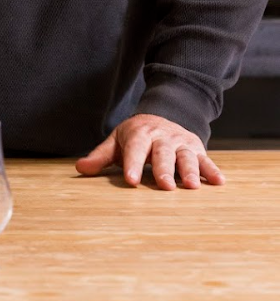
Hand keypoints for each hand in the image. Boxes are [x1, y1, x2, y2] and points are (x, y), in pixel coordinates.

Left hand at [75, 113, 225, 190]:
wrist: (162, 114)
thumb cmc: (135, 137)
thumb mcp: (117, 141)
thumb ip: (100, 156)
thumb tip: (80, 169)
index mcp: (140, 134)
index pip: (135, 149)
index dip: (132, 164)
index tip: (129, 180)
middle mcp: (162, 137)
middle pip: (163, 154)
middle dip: (163, 169)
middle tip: (164, 186)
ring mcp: (181, 142)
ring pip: (186, 157)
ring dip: (190, 171)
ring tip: (191, 186)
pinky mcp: (197, 149)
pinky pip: (206, 160)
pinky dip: (212, 171)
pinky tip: (219, 182)